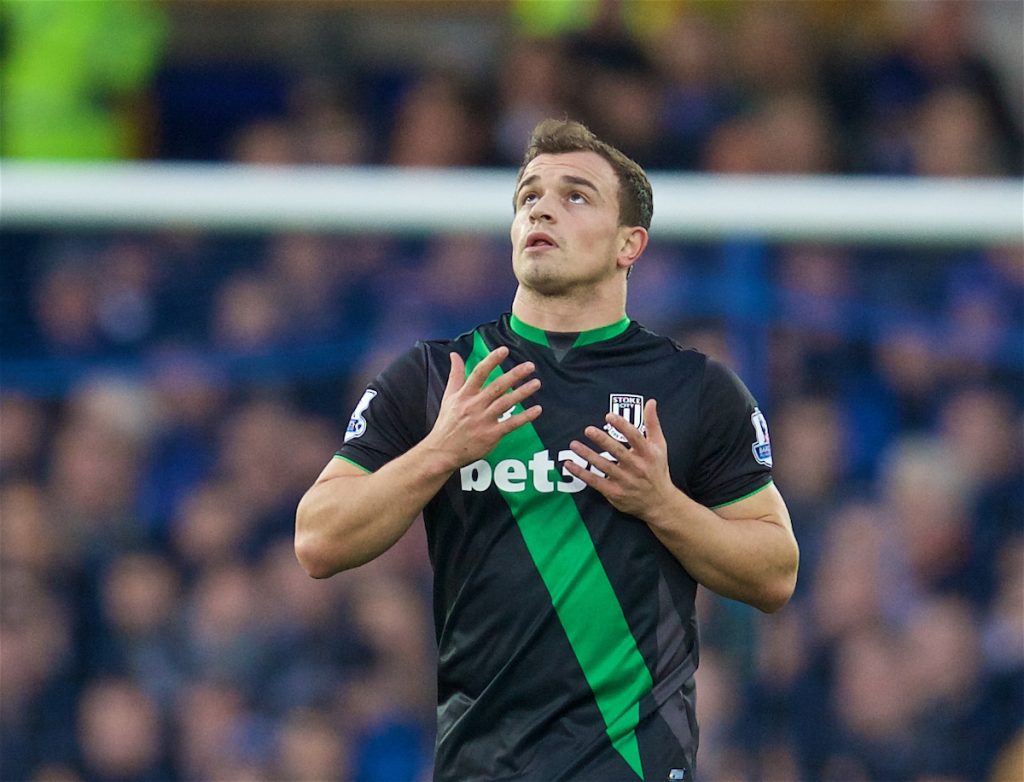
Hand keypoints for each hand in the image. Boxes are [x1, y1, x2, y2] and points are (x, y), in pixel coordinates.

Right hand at [427, 346, 541, 470]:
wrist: (442, 451)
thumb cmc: (447, 423)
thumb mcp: (448, 396)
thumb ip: (455, 374)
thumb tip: (454, 354)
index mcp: (464, 395)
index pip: (479, 373)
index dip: (491, 360)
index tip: (504, 350)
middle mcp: (474, 406)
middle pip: (497, 387)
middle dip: (514, 375)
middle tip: (530, 366)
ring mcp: (483, 421)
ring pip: (506, 403)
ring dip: (522, 393)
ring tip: (536, 383)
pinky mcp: (490, 435)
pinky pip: (511, 424)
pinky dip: (525, 417)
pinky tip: (537, 409)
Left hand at [564, 399, 675, 518]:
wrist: (659, 503)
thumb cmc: (657, 470)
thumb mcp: (660, 446)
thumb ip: (653, 424)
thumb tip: (651, 402)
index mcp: (647, 454)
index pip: (635, 437)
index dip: (622, 426)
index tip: (609, 416)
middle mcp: (636, 467)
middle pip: (618, 452)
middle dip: (603, 440)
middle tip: (588, 429)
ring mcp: (625, 481)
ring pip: (604, 466)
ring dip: (587, 455)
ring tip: (574, 445)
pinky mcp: (615, 492)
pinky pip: (595, 482)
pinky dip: (581, 473)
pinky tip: (569, 464)